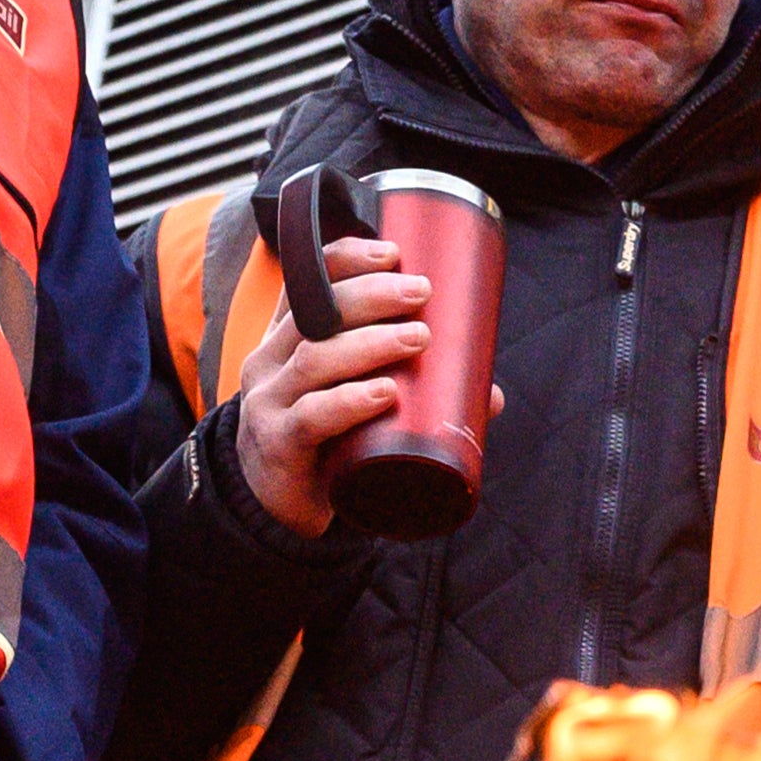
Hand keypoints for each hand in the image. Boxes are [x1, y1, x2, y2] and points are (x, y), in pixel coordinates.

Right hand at [228, 230, 428, 537]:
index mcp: (288, 339)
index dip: (344, 260)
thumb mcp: (360, 406)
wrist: (277, 508)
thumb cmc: (326, 442)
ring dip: (370, 343)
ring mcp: (269, 402)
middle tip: (422, 291)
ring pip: (315, 358)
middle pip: (315, 313)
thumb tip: (491, 394)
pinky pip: (311, 417)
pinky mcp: (278, 444)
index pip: (305, 283)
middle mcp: (271, 361)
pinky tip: (384, 394)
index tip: (393, 253)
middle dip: (371, 294)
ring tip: (418, 337)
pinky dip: (349, 402)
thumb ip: (419, 394)